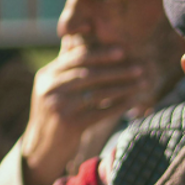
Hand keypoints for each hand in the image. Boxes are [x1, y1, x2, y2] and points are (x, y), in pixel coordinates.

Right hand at [19, 35, 147, 184]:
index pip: (77, 59)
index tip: (122, 51)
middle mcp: (50, 89)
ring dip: (123, 87)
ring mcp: (59, 107)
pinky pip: (100, 112)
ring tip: (142, 83)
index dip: (101, 54)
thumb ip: (64, 65)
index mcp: (46, 75)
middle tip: (139, 67)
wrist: (42, 148)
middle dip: (117, 70)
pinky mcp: (69, 124)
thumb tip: (73, 37)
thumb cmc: (54, 113)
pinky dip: (119, 106)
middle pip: (89, 74)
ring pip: (97, 93)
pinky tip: (133, 101)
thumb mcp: (52, 87)